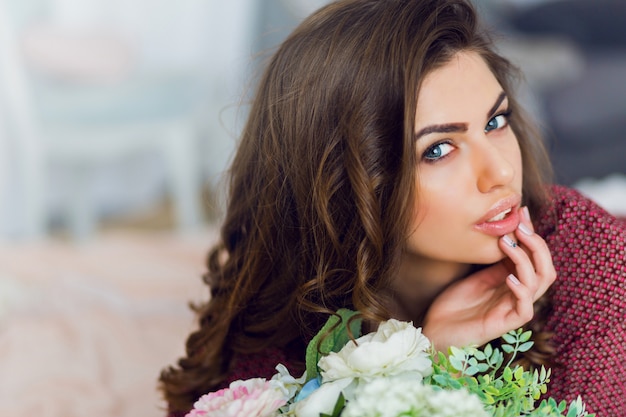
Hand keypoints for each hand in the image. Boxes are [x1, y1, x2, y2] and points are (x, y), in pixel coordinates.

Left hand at [422, 206, 555, 351]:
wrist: (437, 330)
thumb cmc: (455, 304)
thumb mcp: (475, 274)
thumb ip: (494, 259)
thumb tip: (506, 230)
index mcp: (514, 281)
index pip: (536, 257)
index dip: (533, 234)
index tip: (522, 212)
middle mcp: (519, 294)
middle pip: (547, 269)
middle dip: (537, 245)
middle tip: (520, 227)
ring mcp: (514, 309)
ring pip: (539, 284)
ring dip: (525, 260)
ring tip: (507, 244)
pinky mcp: (505, 324)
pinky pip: (525, 308)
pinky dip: (521, 291)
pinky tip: (509, 278)